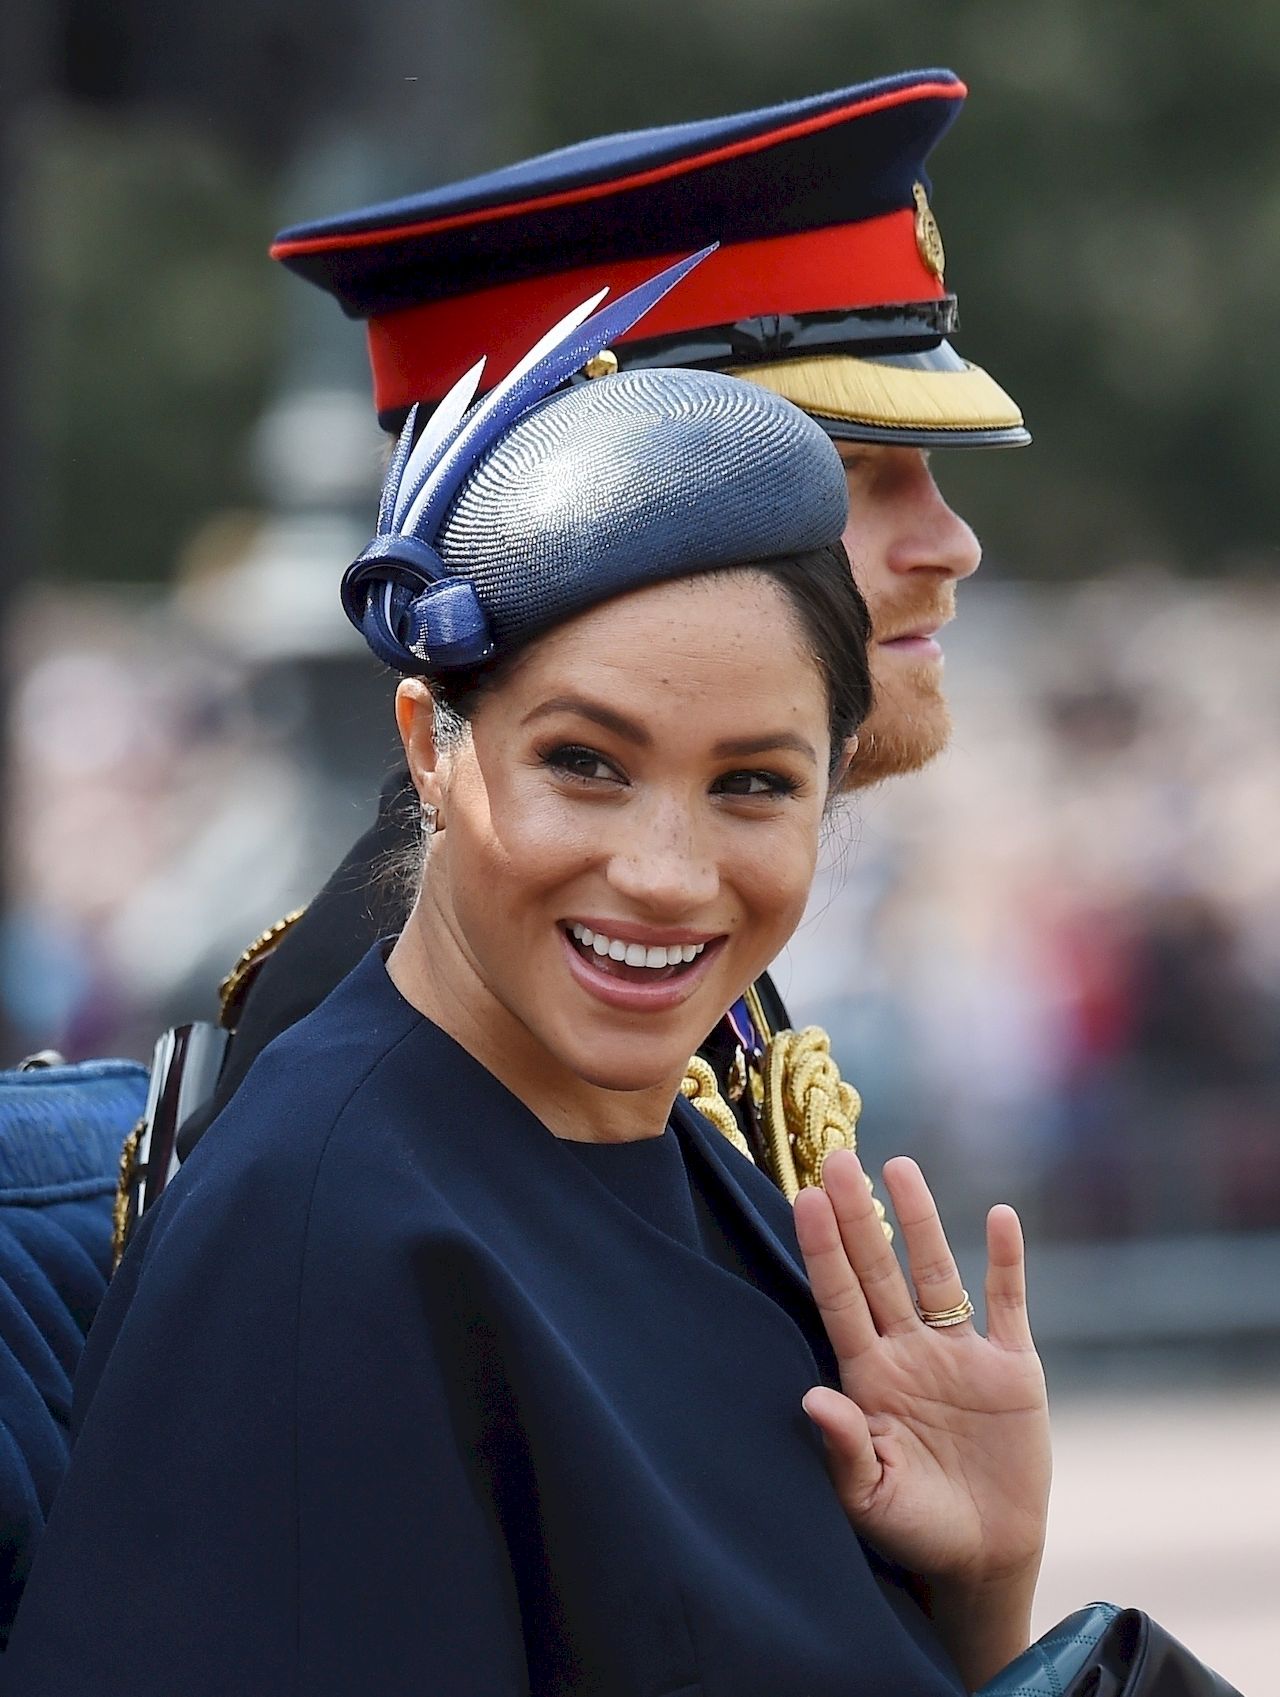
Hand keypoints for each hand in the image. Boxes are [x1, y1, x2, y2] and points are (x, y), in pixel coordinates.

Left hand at [793, 1152, 1049, 1597]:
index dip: (824, 1250)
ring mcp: (959, 1354)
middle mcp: (908, 1351)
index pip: (839, 1299)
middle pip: (879, 1269)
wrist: (984, 1557)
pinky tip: (1000, 1215)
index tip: (807, 1199)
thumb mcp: (871, 1497)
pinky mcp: (1012, 1367)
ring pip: (935, 1271)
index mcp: (868, 1377)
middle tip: (837, 1158)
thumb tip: (813, 1398)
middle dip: (859, 1215)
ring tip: (898, 1166)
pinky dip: (1007, 1260)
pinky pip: (1007, 1303)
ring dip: (920, 1220)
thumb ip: (845, 1448)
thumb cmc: (914, 1530)